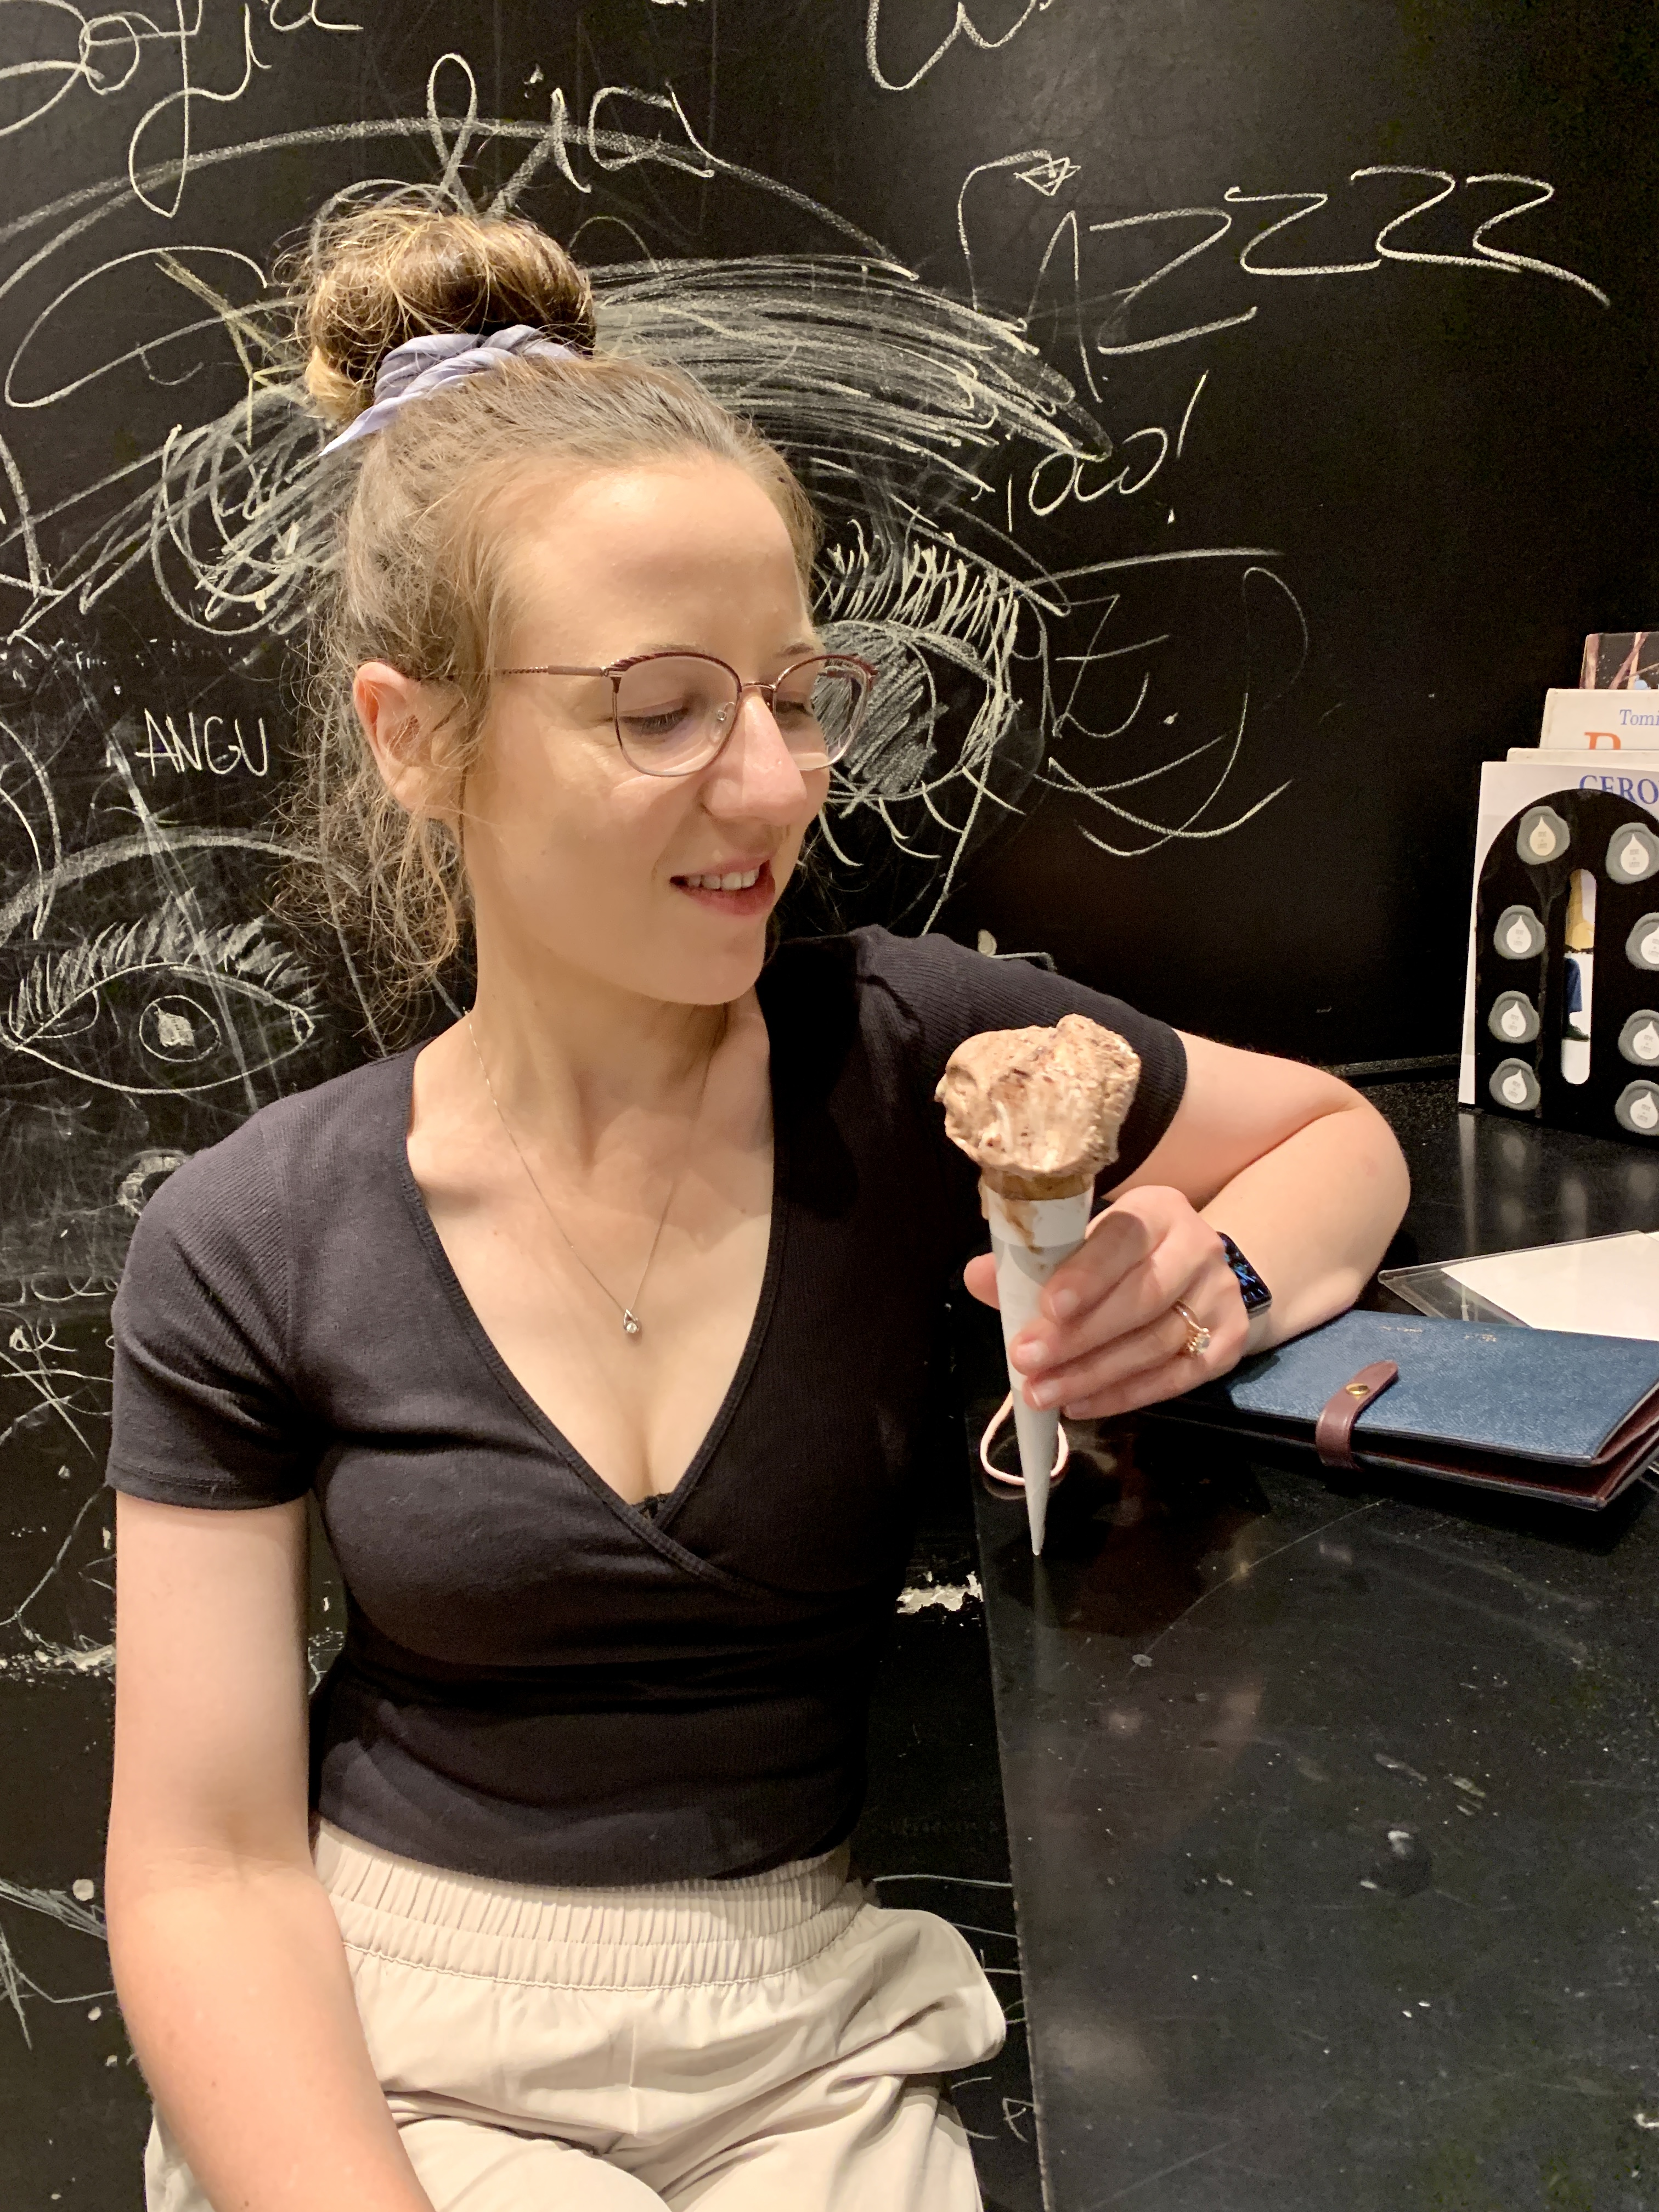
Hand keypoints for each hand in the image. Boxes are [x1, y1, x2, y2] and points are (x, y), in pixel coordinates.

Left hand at [962, 1186, 1249, 1419]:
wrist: (1199, 1278)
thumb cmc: (1122, 1260)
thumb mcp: (1082, 1246)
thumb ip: (1032, 1263)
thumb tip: (977, 1277)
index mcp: (1158, 1210)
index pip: (1124, 1237)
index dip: (1088, 1274)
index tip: (1048, 1307)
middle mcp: (1199, 1247)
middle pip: (1143, 1296)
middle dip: (1080, 1336)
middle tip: (1027, 1362)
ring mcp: (1219, 1296)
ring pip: (1157, 1342)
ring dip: (1094, 1374)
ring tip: (1044, 1393)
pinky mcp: (1228, 1343)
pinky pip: (1175, 1378)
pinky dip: (1125, 1395)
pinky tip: (1081, 1404)